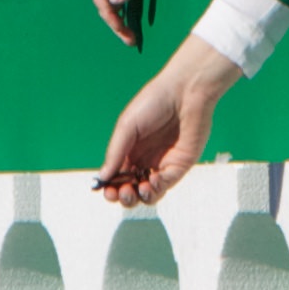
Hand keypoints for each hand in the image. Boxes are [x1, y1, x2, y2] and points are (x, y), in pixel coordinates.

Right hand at [88, 0, 192, 40]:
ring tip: (131, 38)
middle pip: (106, 5)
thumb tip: (112, 1)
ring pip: (113, 6)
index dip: (109, 17)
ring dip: (119, 23)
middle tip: (130, 40)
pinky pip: (124, 5)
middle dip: (114, 24)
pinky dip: (126, 18)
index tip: (123, 30)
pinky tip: (134, 27)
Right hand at [98, 43, 239, 206]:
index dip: (111, 186)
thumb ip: (115, 153)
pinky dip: (156, 188)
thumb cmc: (154, 101)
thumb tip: (102, 177)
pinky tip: (152, 179)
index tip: (107, 190)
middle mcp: (145, 159)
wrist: (185, 92)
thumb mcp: (127, 126)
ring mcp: (162, 163)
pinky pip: (165, 185)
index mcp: (129, 149)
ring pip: (149, 193)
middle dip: (123, 196)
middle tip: (121, 193)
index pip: (117, 176)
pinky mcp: (179, 165)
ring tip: (137, 189)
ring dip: (140, 197)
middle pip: (131, 188)